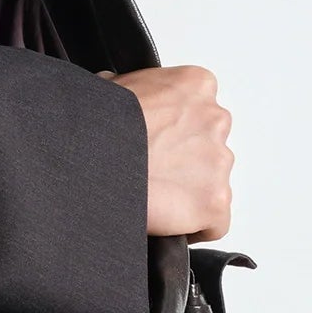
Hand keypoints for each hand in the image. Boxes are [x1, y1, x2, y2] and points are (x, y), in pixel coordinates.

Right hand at [98, 65, 233, 239]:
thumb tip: (126, 99)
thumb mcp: (114, 87)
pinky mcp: (215, 201)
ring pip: (212, 183)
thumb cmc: (99, 124)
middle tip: (151, 172)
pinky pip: (215, 222)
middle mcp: (215, 120)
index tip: (155, 144)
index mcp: (196, 85)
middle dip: (184, 162)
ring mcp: (219, 162)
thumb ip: (137, 91)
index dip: (174, 132)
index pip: (198, 111)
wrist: (92, 157)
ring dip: (188, 192)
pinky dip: (195, 227)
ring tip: (153, 196)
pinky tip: (167, 220)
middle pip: (208, 148)